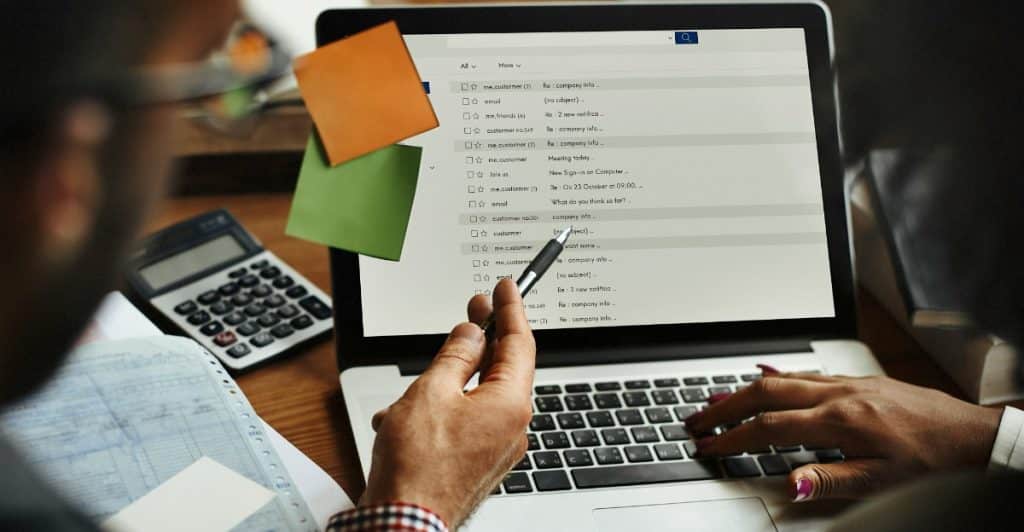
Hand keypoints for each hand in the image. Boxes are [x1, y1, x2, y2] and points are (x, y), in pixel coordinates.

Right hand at [359, 279, 535, 528]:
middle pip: (502, 368)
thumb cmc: (418, 467)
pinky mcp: (478, 462)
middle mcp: (512, 426)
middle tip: (476, 307)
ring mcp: (497, 447)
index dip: (510, 309)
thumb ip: (455, 355)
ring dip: (445, 384)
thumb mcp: (431, 391)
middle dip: (482, 339)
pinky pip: (465, 422)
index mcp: (510, 404)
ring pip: (476, 396)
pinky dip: (439, 412)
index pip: (519, 343)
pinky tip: (406, 418)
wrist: (404, 523)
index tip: (506, 287)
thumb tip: (471, 334)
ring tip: (412, 389)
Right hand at [686, 367, 1001, 501]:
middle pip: (765, 392)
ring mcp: (847, 383)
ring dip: (744, 389)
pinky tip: (765, 375)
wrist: (971, 436)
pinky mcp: (857, 381)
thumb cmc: (931, 461)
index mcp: (840, 421)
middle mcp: (839, 394)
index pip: (770, 427)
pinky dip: (777, 375)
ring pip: (782, 378)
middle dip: (725, 406)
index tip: (708, 446)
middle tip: (695, 420)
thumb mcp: (881, 482)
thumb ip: (829, 480)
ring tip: (716, 401)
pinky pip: (806, 373)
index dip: (733, 438)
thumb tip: (789, 482)